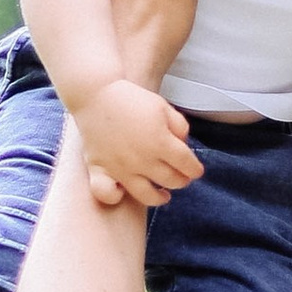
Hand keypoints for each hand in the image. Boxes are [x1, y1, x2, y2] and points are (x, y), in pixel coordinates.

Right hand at [75, 75, 202, 211]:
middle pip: (171, 180)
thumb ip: (179, 127)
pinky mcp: (99, 169)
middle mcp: (142, 160)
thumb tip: (183, 145)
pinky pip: (107, 194)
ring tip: (164, 194)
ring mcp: (120, 168)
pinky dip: (116, 197)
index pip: (187, 165)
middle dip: (182, 180)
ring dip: (159, 197)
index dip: (195, 169)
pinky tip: (123, 192)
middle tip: (183, 177)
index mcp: (161, 142)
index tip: (196, 170)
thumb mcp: (163, 106)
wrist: (95, 94)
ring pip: (146, 195)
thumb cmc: (131, 99)